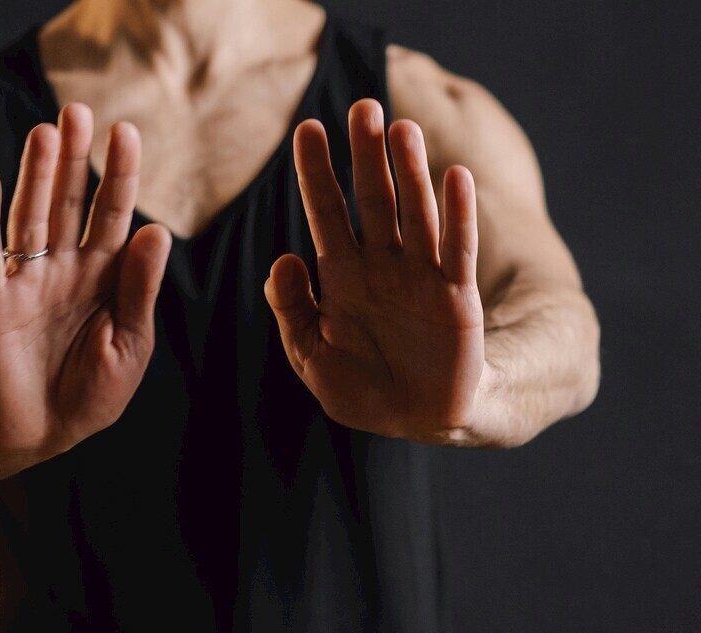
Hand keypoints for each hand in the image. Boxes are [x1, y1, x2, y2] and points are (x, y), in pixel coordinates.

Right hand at [0, 103, 170, 477]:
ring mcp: (26, 282)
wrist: (41, 433)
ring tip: (45, 133)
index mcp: (105, 277)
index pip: (114, 215)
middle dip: (74, 159)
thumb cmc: (92, 392)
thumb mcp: (130, 344)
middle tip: (77, 110)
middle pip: (68, 203)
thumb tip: (157, 229)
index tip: (127, 131)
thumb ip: (140, 289)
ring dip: (35, 176)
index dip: (119, 174)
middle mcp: (64, 268)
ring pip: (30, 217)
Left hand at [264, 99, 484, 442]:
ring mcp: (420, 276)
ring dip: (409, 172)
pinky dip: (457, 216)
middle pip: (372, 200)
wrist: (416, 418)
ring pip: (415, 214)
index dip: (316, 172)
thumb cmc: (360, 388)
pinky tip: (454, 177)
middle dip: (366, 156)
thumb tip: (283, 259)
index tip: (308, 129)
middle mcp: (381, 265)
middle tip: (362, 107)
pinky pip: (457, 249)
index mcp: (341, 275)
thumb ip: (292, 310)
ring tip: (402, 130)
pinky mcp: (456, 296)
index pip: (326, 212)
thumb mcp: (310, 355)